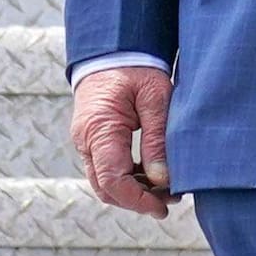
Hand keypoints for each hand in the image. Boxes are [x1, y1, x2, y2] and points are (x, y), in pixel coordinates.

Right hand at [71, 64, 175, 215]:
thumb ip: (157, 140)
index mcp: (99, 129)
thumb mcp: (155, 98)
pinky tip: (153, 175)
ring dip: (133, 191)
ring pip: (104, 181)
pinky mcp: (92, 139)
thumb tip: (162, 180)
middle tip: (169, 201)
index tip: (163, 207)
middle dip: (136, 201)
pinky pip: (105, 168)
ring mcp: (85, 141)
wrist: (113, 47)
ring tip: (167, 189)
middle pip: (105, 188)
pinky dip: (127, 178)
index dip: (137, 201)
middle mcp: (85, 139)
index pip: (112, 180)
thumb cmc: (136, 67)